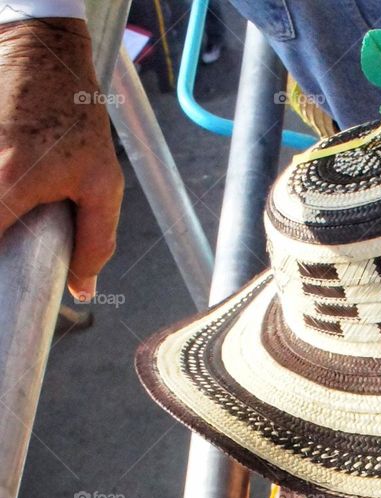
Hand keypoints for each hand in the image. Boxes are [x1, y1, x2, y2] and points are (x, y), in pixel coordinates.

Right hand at [0, 19, 123, 299]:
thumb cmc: (74, 115)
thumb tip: (82, 289)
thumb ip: (96, 241)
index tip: (9, 295)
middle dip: (0, 255)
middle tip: (16, 265)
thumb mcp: (102, 181)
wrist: (40, 51)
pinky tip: (11, 207)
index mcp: (6, 184)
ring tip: (16, 224)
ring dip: (2, 221)